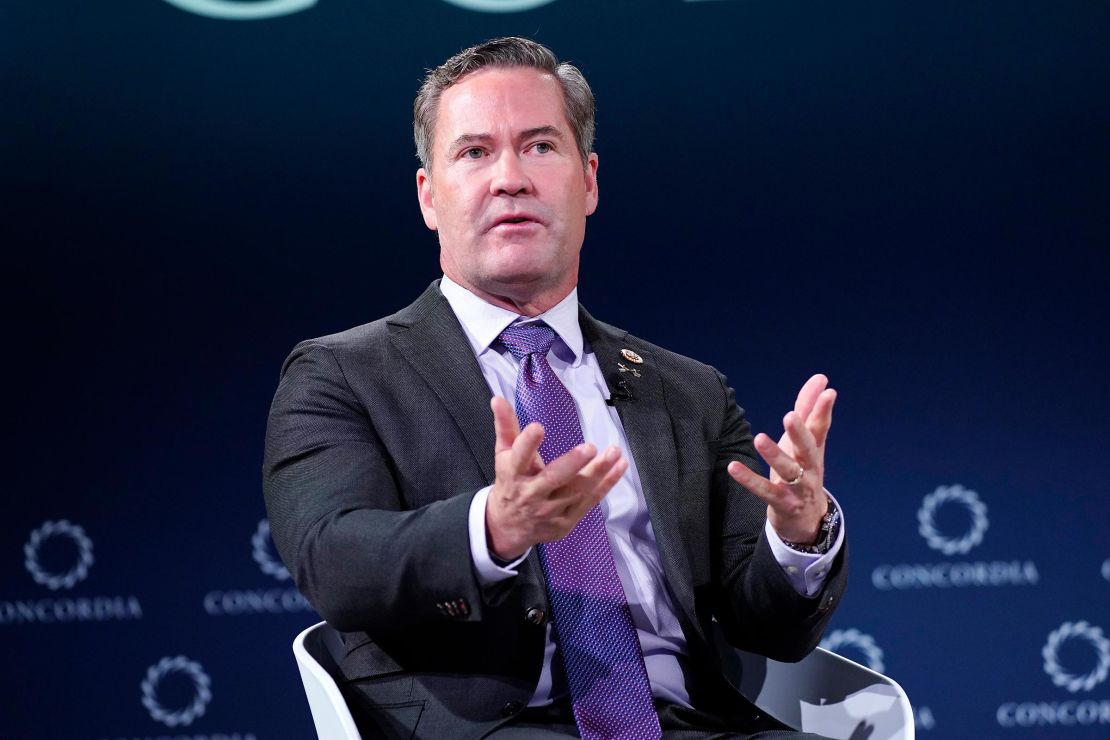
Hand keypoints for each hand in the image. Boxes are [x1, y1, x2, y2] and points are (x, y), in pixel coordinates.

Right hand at [485, 396, 627, 559]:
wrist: (508, 526)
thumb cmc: (510, 482)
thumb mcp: (503, 454)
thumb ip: (505, 427)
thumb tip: (498, 399)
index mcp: (514, 474)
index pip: (519, 457)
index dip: (527, 443)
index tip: (537, 427)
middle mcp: (532, 493)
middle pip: (552, 478)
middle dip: (571, 464)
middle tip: (589, 448)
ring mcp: (550, 510)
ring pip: (577, 490)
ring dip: (598, 472)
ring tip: (614, 452)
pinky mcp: (566, 521)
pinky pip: (589, 501)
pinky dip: (606, 484)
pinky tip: (619, 467)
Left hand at [726, 374, 836, 543]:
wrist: (808, 520)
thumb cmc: (803, 472)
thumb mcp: (806, 443)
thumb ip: (809, 411)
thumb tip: (822, 379)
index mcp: (815, 451)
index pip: (821, 428)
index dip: (824, 411)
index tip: (828, 392)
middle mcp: (810, 469)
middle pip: (809, 449)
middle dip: (800, 433)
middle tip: (790, 416)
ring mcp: (797, 488)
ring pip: (789, 471)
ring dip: (775, 455)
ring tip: (760, 438)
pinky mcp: (782, 503)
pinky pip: (764, 491)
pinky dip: (749, 480)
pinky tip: (733, 466)